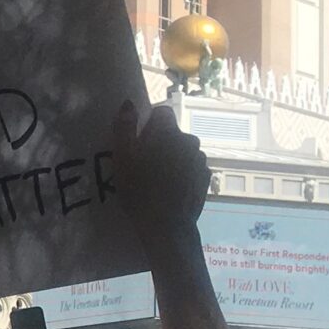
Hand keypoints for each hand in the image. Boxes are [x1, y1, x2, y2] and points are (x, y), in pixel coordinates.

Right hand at [109, 101, 209, 237]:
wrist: (167, 225)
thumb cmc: (139, 190)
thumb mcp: (122, 158)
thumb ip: (124, 127)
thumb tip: (128, 103)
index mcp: (168, 132)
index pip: (162, 112)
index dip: (150, 125)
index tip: (139, 143)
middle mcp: (189, 140)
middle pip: (173, 133)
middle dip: (162, 143)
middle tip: (145, 165)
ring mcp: (200, 159)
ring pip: (184, 150)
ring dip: (174, 158)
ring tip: (159, 179)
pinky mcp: (206, 176)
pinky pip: (192, 166)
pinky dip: (183, 172)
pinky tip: (172, 188)